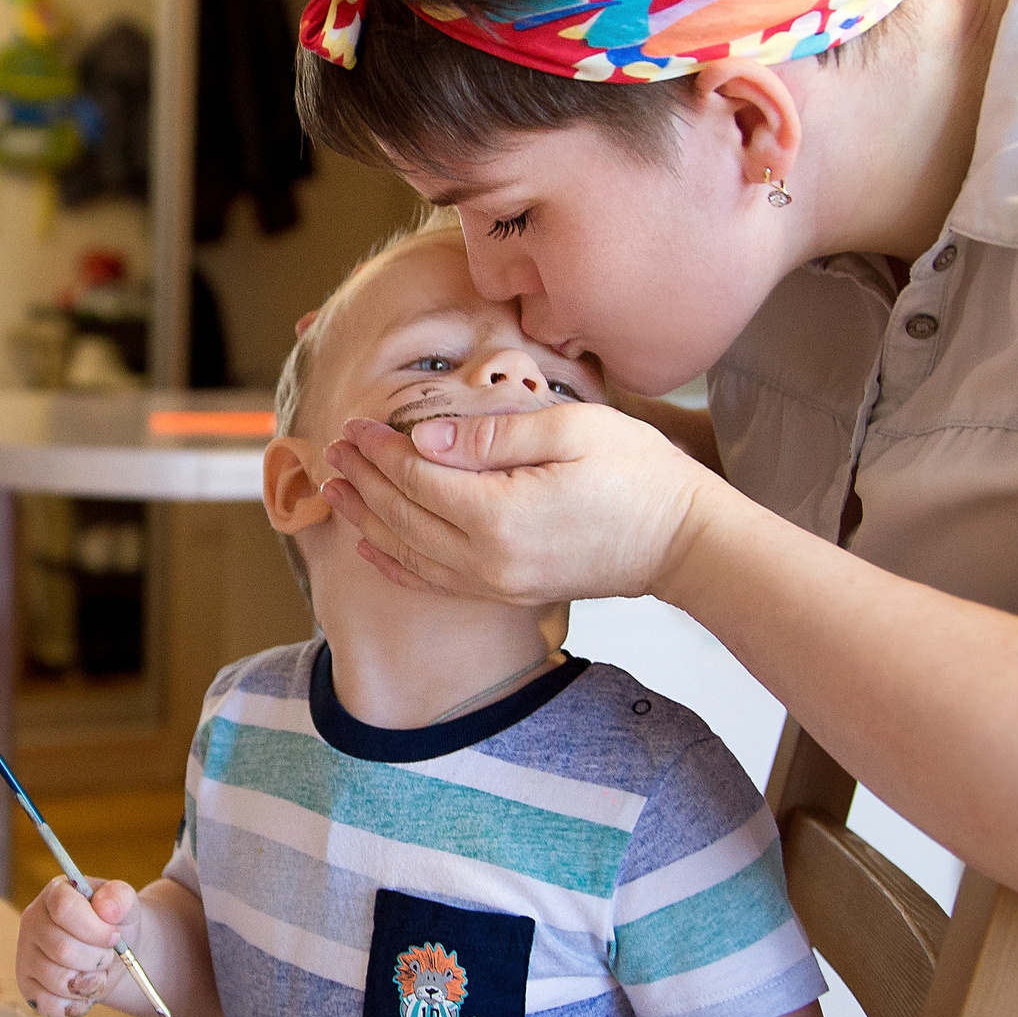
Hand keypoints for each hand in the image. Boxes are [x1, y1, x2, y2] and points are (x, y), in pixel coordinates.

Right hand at [17, 877, 139, 1016]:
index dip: (94, 928)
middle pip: (62, 950)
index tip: (114, 937)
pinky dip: (75, 1005)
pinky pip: (48, 1004)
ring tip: (97, 972)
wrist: (114, 953)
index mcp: (55, 894)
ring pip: (57, 980)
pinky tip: (85, 992)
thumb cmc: (115, 925)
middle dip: (97, 959)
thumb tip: (107, 908)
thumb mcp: (126, 905)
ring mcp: (26, 955)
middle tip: (108, 956)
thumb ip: (120, 898)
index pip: (65, 909)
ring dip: (89, 983)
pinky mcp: (26, 985)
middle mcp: (33, 922)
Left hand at [320, 404, 718, 607]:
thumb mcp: (571, 431)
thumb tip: (425, 440)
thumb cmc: (639, 475)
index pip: (417, 479)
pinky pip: (433, 583)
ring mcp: (496, 583)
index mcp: (499, 516)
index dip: (379, 451)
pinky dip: (394, 564)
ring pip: (408, 552)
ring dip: (366, 519)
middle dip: (363, 480)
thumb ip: (492, 438)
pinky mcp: (507, 592)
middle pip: (402, 517)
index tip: (353, 423)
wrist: (684, 541)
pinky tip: (370, 547)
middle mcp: (487, 560)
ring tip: (335, 489)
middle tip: (333, 446)